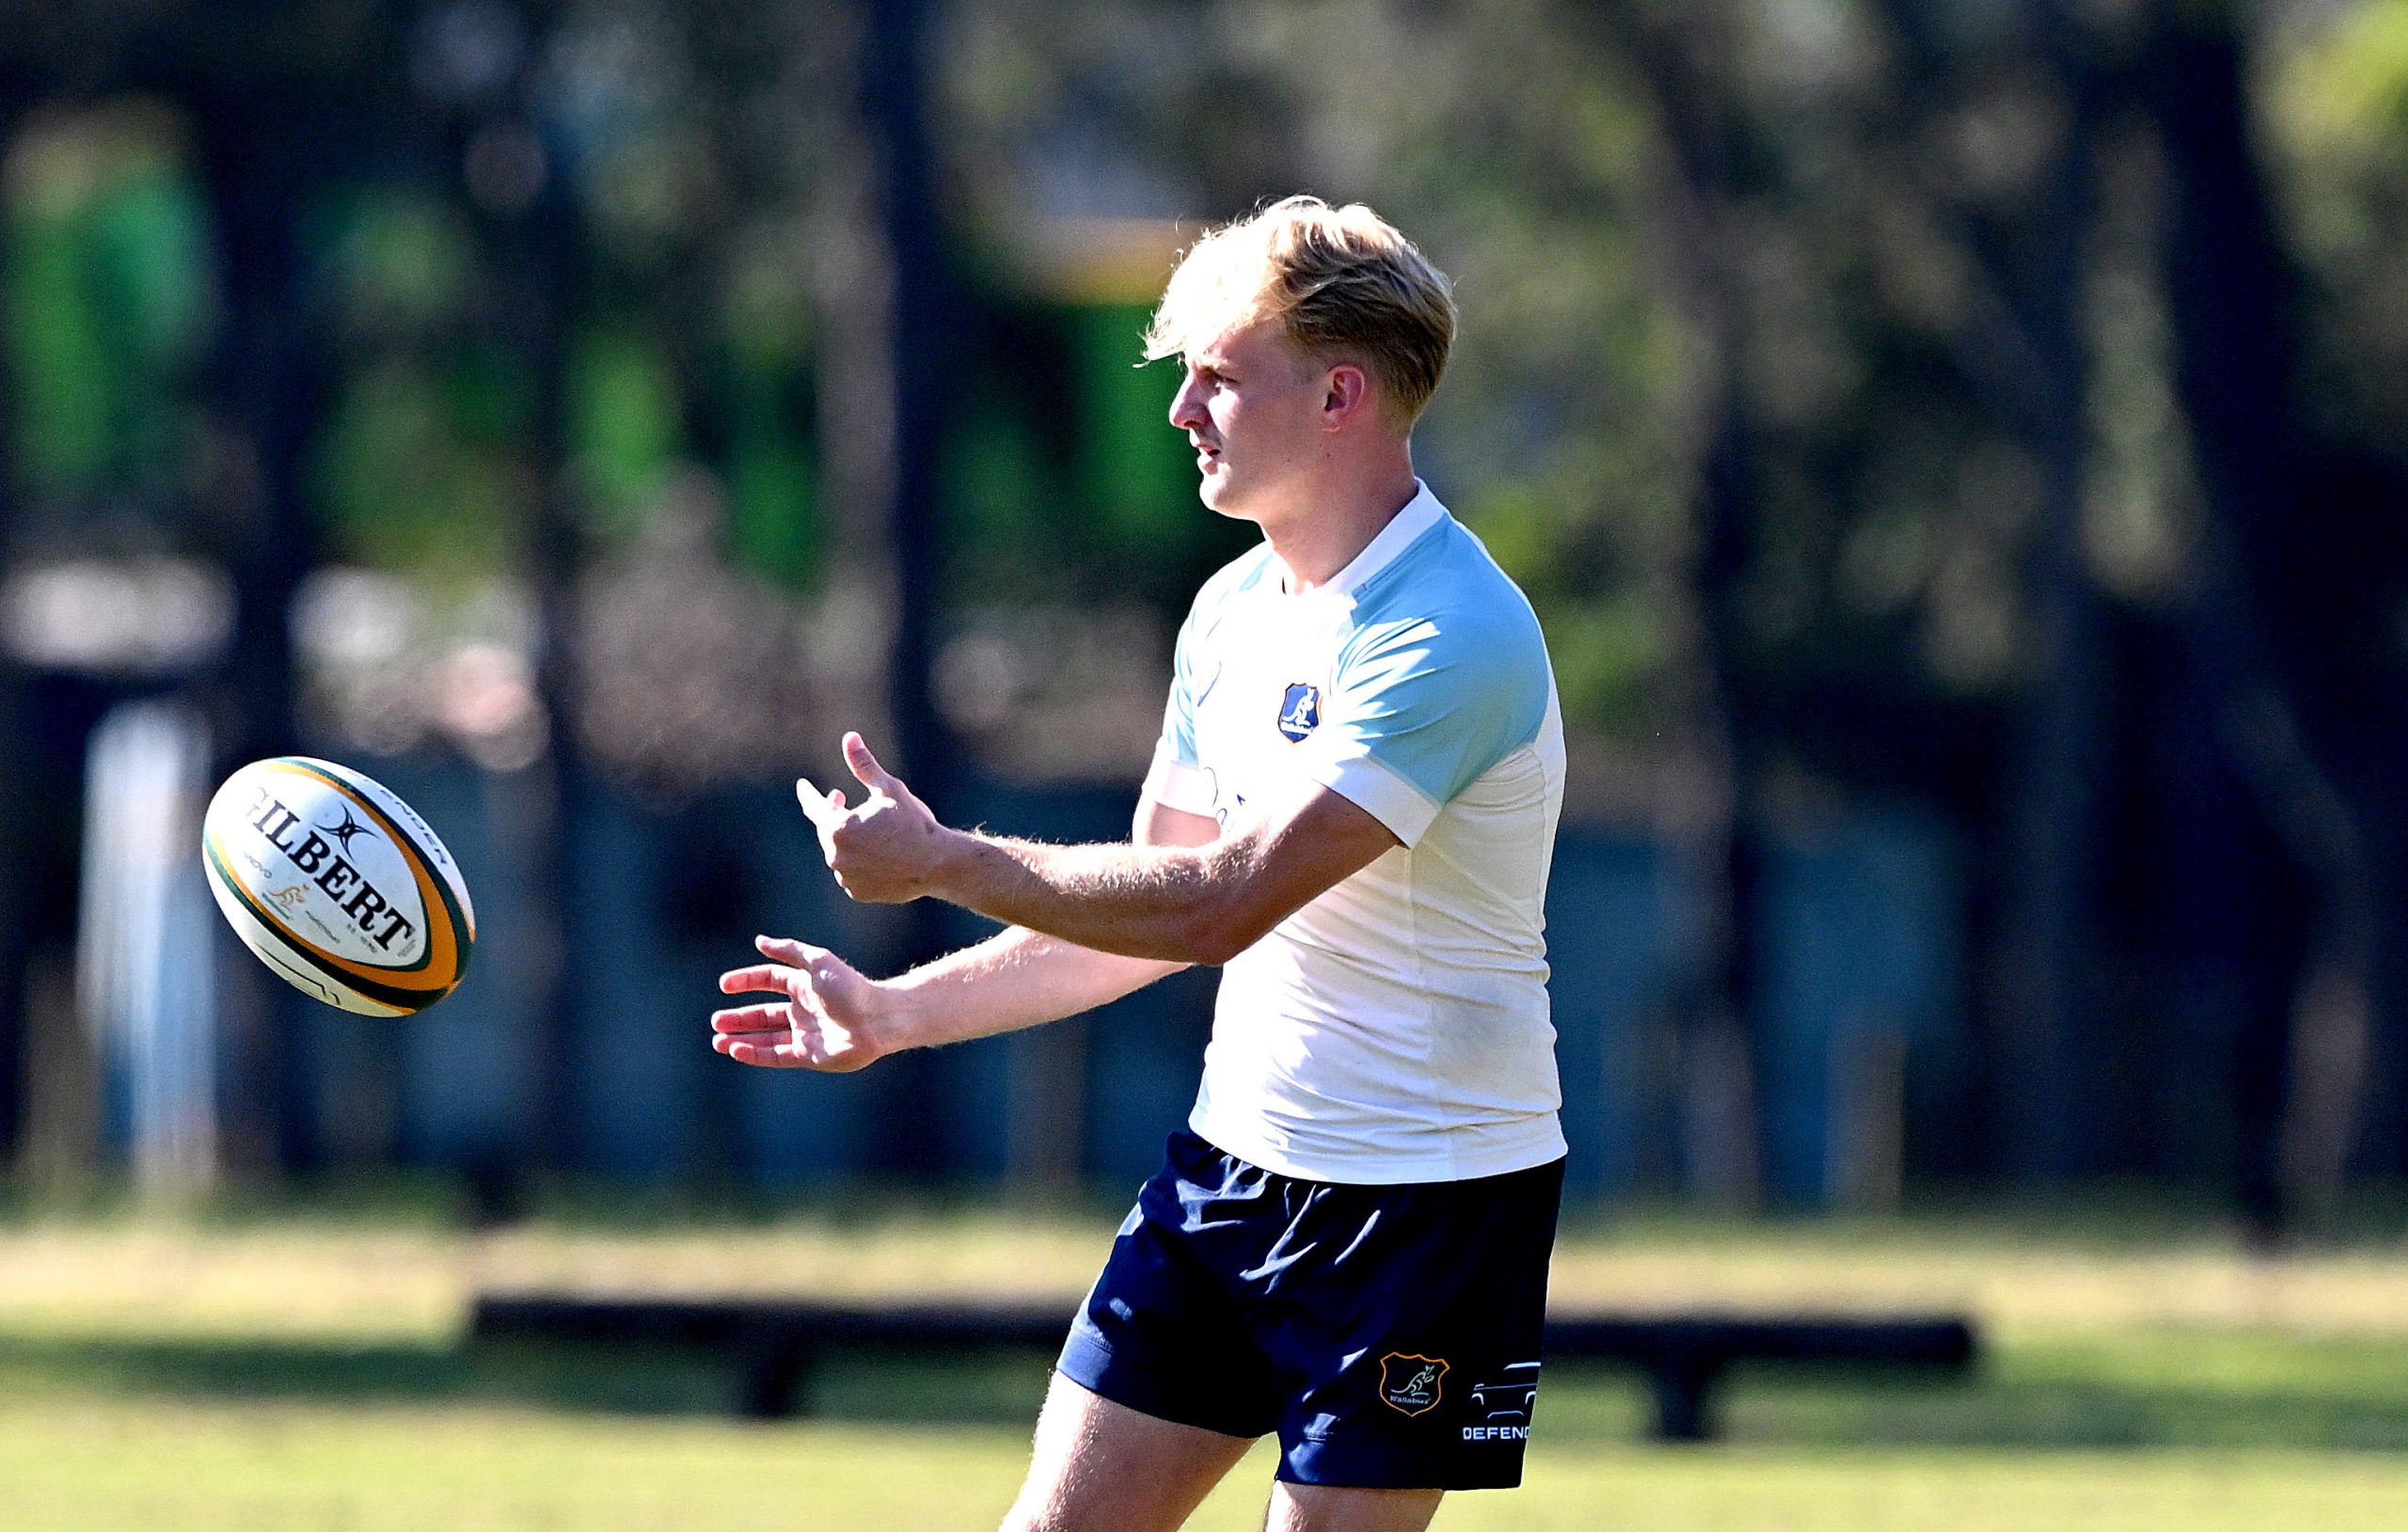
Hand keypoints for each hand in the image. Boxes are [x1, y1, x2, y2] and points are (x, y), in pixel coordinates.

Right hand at [712, 934, 895, 1070]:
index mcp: (804, 984)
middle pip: (763, 1013)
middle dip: (739, 1017)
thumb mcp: (818, 962)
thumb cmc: (849, 988)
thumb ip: (788, 951)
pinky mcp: (807, 1055)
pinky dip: (754, 1054)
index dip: (747, 981)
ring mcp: (804, 1034)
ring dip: (741, 1038)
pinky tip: (735, 1050)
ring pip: (765, 1037)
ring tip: (717, 1040)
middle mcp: (802, 1009)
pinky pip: (775, 1055)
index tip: (724, 985)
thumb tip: (759, 941)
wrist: (876, 1020)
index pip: (769, 980)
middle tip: (715, 1020)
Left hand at [795, 732, 954, 903]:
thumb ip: (864, 766)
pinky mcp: (857, 891)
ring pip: (840, 851)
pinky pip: (851, 871)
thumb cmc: (914, 823)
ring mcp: (846, 876)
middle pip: (828, 829)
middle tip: (841, 797)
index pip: (815, 806)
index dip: (808, 794)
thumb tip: (850, 737)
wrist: (937, 864)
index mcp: (838, 828)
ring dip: (848, 838)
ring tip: (868, 829)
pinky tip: (876, 853)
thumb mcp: (889, 789)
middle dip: (834, 812)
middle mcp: (836, 855)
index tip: (802, 786)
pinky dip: (858, 860)